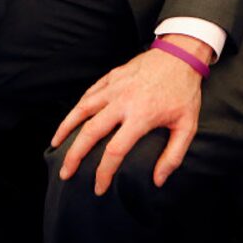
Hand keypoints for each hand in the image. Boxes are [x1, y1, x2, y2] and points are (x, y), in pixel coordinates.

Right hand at [51, 36, 211, 194]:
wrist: (181, 54)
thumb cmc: (184, 92)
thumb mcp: (187, 126)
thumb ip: (173, 156)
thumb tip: (158, 180)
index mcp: (141, 116)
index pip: (114, 150)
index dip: (104, 172)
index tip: (99, 187)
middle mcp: (122, 101)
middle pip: (90, 132)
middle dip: (74, 156)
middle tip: (66, 173)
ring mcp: (114, 86)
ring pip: (82, 109)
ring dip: (66, 128)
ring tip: (56, 144)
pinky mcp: (111, 76)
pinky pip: (89, 94)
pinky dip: (77, 108)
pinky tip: (72, 119)